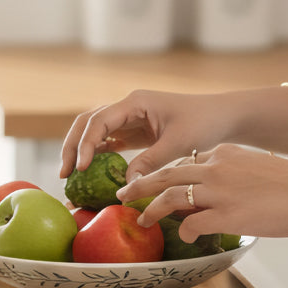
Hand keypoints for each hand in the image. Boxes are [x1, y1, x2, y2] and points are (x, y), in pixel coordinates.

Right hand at [59, 90, 232, 183]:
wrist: (223, 117)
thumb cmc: (204, 123)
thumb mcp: (178, 144)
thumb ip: (150, 163)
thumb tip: (125, 185)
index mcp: (136, 102)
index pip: (100, 120)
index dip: (87, 143)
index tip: (81, 168)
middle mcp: (129, 106)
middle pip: (88, 121)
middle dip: (73, 145)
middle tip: (64, 174)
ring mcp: (131, 118)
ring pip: (95, 130)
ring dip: (81, 150)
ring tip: (70, 176)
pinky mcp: (136, 131)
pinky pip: (109, 140)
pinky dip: (97, 154)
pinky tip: (89, 172)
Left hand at [116, 145, 287, 240]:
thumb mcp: (257, 168)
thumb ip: (234, 175)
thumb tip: (221, 192)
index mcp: (225, 154)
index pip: (187, 162)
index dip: (168, 175)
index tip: (159, 185)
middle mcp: (216, 168)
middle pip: (167, 173)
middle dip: (142, 184)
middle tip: (125, 194)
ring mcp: (218, 191)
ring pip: (171, 195)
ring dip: (151, 209)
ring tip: (141, 220)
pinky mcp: (225, 215)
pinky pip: (191, 223)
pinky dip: (184, 231)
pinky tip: (185, 238)